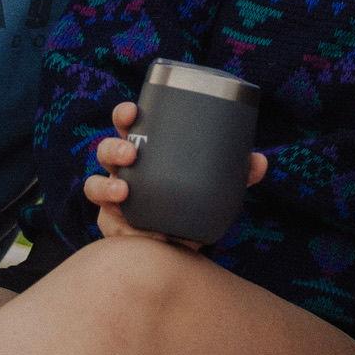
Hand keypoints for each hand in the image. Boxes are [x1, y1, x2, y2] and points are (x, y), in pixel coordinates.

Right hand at [84, 100, 267, 244]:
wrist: (181, 244)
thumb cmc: (191, 202)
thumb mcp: (215, 185)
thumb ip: (236, 174)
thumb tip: (259, 161)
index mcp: (144, 150)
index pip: (127, 124)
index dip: (124, 114)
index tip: (132, 111)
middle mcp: (123, 171)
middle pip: (106, 150)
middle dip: (113, 147)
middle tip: (131, 153)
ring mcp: (114, 198)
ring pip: (95, 185)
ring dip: (105, 186)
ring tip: (123, 191)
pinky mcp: (113, 226)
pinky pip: (106, 222)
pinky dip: (118, 226)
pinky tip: (131, 229)